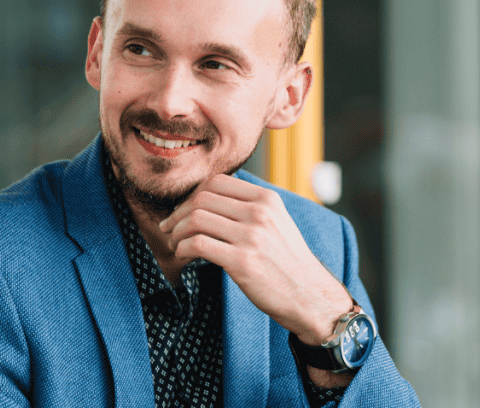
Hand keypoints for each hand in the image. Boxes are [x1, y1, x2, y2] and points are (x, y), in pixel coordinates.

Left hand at [158, 174, 352, 346]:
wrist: (310, 297)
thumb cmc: (286, 262)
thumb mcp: (276, 223)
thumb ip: (249, 207)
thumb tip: (206, 199)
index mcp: (266, 199)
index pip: (216, 182)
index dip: (192, 195)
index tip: (183, 211)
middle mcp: (259, 213)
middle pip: (201, 199)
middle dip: (178, 213)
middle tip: (168, 228)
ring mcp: (251, 236)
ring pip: (195, 220)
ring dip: (176, 232)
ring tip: (173, 244)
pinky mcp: (242, 261)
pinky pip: (197, 245)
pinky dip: (181, 248)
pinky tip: (182, 256)